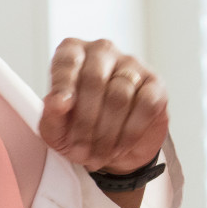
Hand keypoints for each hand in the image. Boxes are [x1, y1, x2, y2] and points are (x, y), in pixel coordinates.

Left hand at [37, 38, 168, 173]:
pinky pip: (146, 105)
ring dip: (107, 133)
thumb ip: (50, 116)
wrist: (112, 149)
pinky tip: (119, 148)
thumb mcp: (56, 130)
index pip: (67, 61)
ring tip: (97, 155)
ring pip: (120, 95)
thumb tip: (57, 103)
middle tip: (80, 150)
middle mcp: (103, 52)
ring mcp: (132, 65)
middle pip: (94, 79)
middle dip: (85, 121)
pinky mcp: (155, 84)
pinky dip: (130, 132)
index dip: (63, 85)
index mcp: (73, 53)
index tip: (60, 108)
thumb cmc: (78, 131)